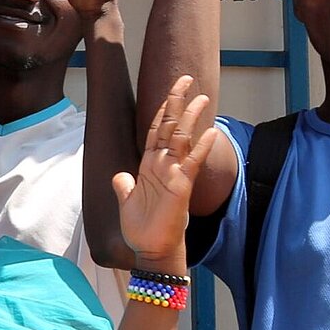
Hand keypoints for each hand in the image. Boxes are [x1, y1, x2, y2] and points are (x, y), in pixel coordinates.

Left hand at [113, 76, 216, 266]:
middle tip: (186, 78)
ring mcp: (174, 174)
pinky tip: (209, 132)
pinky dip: (200, 148)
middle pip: (172, 127)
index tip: (171, 90)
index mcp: (150, 165)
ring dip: (191, 118)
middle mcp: (164, 165)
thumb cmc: (142, 228)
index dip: (163, 109)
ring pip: (183, 139)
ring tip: (201, 97)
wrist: (151, 250)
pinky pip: (192, 163)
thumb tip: (120, 175)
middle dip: (178, 103)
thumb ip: (124, 185)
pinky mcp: (181, 187)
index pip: (157, 130)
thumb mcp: (126, 201)